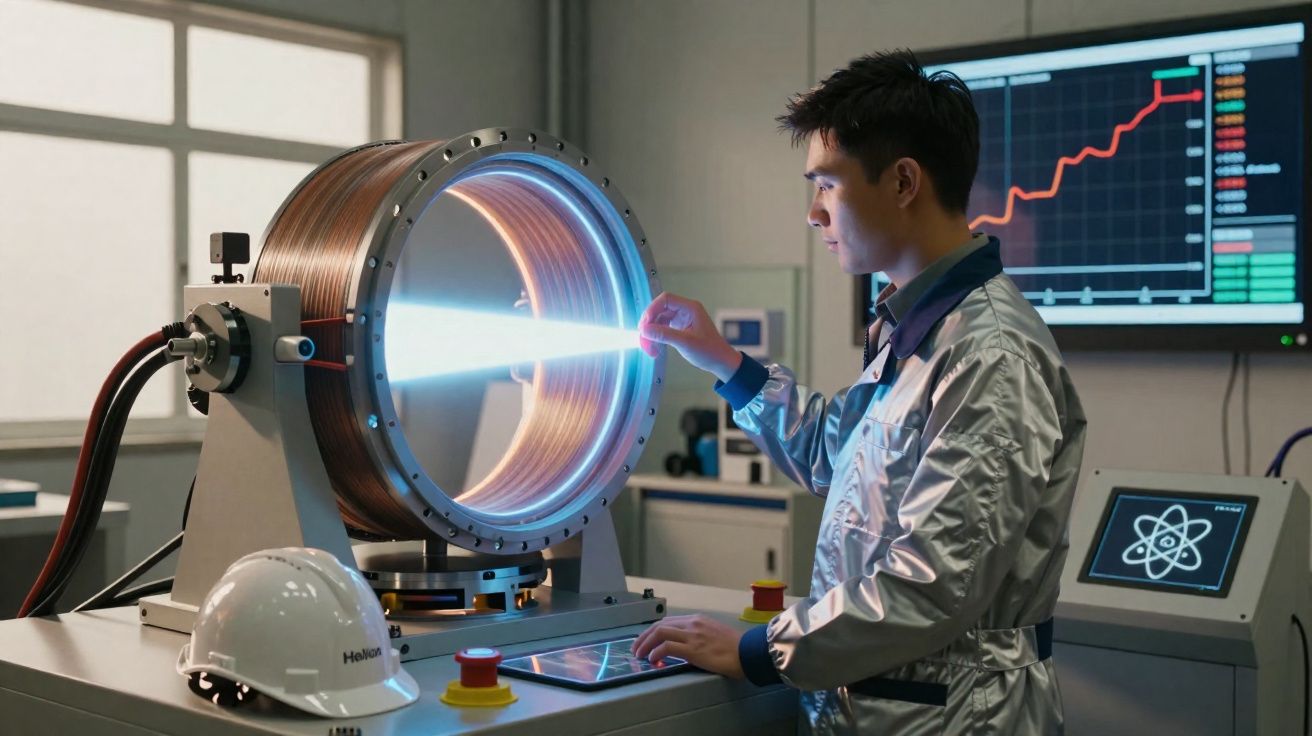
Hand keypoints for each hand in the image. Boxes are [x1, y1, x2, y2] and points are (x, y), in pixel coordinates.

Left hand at [631, 614, 745, 678]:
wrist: (748, 652)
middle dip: (644, 636)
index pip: (668, 622)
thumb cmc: (735, 647)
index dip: (653, 631)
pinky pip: (666, 647)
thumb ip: (698, 636)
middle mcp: (692, 624)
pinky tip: (653, 659)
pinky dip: (656, 652)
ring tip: (640, 654)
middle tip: (636, 648)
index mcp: (697, 620)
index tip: (646, 640)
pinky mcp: (693, 649)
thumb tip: (684, 647)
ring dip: (645, 644)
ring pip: (659, 633)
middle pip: (660, 625)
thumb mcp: (714, 635)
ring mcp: (692, 635)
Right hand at [638, 293, 742, 381]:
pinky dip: (657, 338)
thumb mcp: (685, 343)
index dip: (652, 310)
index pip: (665, 299)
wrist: (721, 362)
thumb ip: (664, 335)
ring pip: (659, 321)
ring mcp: (681, 319)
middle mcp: (685, 310)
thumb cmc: (709, 351)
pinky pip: (662, 329)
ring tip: (649, 349)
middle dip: (649, 325)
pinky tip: (655, 349)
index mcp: (690, 308)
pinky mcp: (679, 328)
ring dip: (651, 334)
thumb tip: (644, 330)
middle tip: (643, 339)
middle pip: (659, 310)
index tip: (644, 325)